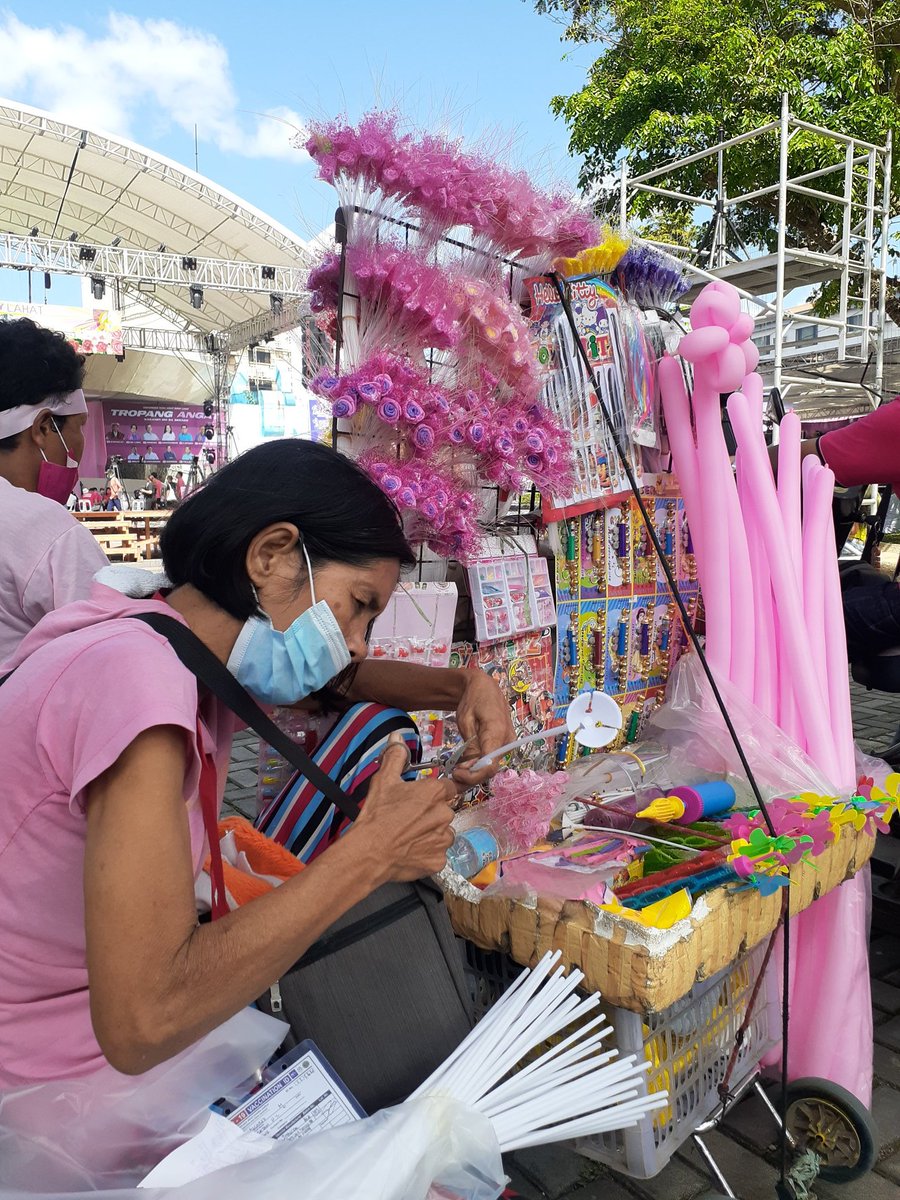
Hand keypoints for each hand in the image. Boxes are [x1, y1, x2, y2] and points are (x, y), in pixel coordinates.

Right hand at [350, 733, 458, 881]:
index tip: (421, 799)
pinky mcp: (439, 861)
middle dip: (431, 814)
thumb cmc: (377, 814)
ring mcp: (443, 839)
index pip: (448, 787)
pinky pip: (437, 854)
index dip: (434, 793)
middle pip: (444, 811)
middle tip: (409, 819)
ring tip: (409, 836)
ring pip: (443, 833)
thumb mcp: (383, 780)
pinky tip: (410, 851)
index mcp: (435, 792)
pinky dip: (427, 853)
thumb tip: (397, 736)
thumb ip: (395, 757)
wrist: (369, 852)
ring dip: (432, 834)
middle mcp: (445, 814)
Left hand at [452, 669, 515, 787]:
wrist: (485, 687)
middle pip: (492, 768)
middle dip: (472, 775)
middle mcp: (508, 741)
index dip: (473, 776)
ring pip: (492, 765)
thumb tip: (468, 769)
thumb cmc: (473, 700)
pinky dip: (480, 763)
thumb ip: (469, 746)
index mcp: (498, 733)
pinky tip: (468, 761)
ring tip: (459, 766)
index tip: (456, 775)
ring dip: (475, 770)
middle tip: (454, 772)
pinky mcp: (505, 744)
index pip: (490, 765)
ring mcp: (508, 743)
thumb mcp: (465, 721)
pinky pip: (493, 758)